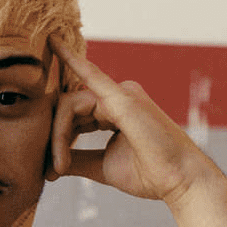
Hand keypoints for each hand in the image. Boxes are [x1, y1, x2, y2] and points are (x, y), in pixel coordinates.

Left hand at [46, 39, 221, 207]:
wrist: (179, 182)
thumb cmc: (149, 174)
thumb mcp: (101, 165)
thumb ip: (76, 159)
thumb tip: (48, 164)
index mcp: (112, 110)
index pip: (71, 116)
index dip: (58, 140)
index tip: (50, 170)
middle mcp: (116, 96)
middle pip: (66, 109)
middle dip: (55, 141)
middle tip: (52, 173)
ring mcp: (121, 94)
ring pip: (69, 106)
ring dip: (58, 138)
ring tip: (59, 168)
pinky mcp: (122, 97)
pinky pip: (90, 75)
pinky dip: (71, 60)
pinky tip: (53, 44)